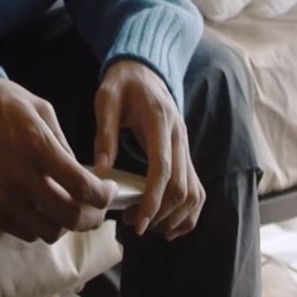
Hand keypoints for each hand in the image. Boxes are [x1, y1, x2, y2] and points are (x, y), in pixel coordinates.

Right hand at [0, 77, 115, 243]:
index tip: (109, 190)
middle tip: (97, 208)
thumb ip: (65, 147)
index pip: (82, 187)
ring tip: (69, 209)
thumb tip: (83, 177)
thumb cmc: (6, 106)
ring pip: (49, 232)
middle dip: (93, 217)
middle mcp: (20, 178)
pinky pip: (25, 233)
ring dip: (66, 225)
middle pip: (70, 217)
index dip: (104, 196)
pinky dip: (41, 226)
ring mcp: (3, 198)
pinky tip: (44, 209)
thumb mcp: (43, 111)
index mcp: (38, 148)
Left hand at [95, 59, 202, 239]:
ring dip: (176, 216)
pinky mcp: (185, 154)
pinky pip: (196, 188)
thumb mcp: (106, 100)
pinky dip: (187, 211)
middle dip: (161, 213)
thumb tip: (101, 172)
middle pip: (182, 186)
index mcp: (160, 122)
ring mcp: (185, 146)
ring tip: (149, 228)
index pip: (163, 169)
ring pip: (194, 191)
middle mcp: (179, 137)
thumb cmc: (122, 84)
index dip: (153, 199)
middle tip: (134, 226)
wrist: (144, 69)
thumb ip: (105, 134)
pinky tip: (168, 224)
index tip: (137, 222)